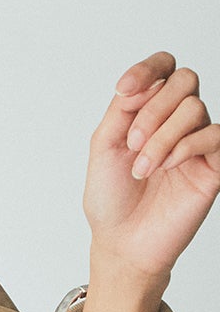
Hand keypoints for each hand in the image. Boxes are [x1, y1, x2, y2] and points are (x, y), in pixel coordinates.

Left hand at [84, 52, 219, 293]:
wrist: (122, 243)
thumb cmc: (111, 199)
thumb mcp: (103, 147)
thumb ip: (122, 110)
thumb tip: (142, 84)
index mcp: (149, 111)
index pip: (163, 68)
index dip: (147, 69)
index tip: (123, 91)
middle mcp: (176, 122)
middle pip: (183, 80)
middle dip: (153, 107)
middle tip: (132, 142)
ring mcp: (197, 142)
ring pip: (194, 108)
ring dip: (162, 136)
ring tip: (143, 168)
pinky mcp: (214, 165)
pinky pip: (214, 135)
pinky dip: (185, 146)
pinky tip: (166, 167)